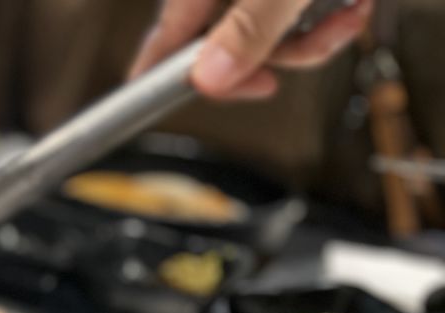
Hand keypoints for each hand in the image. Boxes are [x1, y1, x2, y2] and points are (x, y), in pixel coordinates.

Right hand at [129, 0, 373, 99]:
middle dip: (277, 52)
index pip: (167, 37)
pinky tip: (350, 1)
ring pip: (267, 26)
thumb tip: (210, 80)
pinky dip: (324, 10)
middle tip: (306, 54)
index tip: (189, 97)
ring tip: (347, 15)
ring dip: (313, 33)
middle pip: (226, 39)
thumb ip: (250, 28)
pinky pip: (292, 6)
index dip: (167, 76)